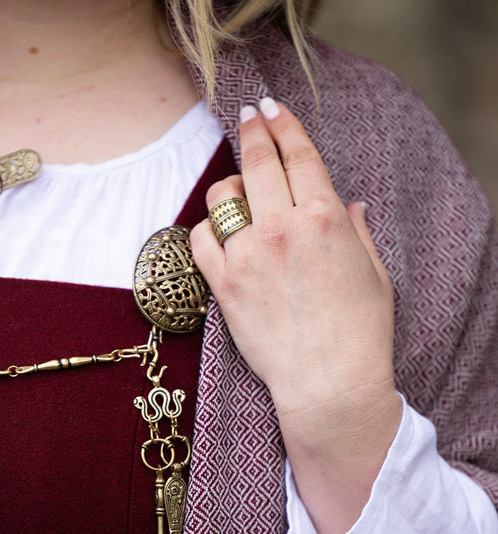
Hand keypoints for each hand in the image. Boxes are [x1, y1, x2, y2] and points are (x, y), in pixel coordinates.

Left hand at [190, 99, 401, 533]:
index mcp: (326, 219)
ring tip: (239, 196)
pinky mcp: (224, 286)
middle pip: (259, 163)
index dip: (284, 124)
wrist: (329, 385)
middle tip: (248, 118)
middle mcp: (284, 229)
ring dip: (230, 189)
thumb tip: (347, 204)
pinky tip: (218, 236)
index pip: (299, 155)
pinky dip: (206, 231)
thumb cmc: (359, 334)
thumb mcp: (373, 274)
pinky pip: (199, 239)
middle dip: (253, 131)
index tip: (271, 108)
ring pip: (223, 197)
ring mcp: (249, 257)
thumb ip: (357, 232)